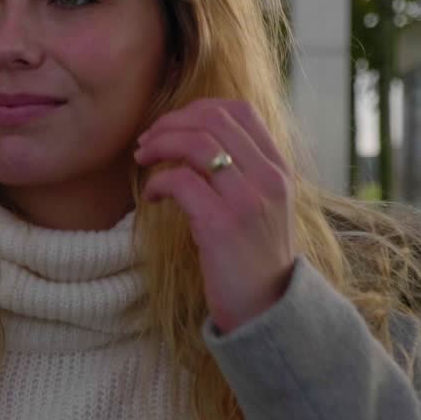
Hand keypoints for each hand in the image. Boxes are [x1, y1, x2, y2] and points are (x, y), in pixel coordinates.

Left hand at [133, 99, 296, 333]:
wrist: (268, 310)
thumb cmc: (252, 257)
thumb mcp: (260, 205)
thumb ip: (240, 171)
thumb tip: (193, 138)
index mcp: (278, 168)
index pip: (239, 111)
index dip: (196, 109)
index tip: (170, 126)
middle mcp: (269, 178)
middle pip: (213, 120)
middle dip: (170, 124)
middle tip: (146, 143)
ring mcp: (247, 200)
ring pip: (197, 143)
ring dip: (160, 145)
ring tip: (143, 160)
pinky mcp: (221, 225)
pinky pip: (180, 182)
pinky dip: (157, 182)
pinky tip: (152, 198)